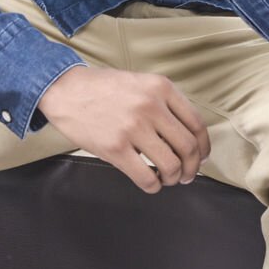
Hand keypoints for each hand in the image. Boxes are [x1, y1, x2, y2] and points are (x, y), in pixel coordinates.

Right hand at [36, 66, 209, 193]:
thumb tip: (186, 136)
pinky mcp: (115, 148)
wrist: (64, 89)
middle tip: (187, 175)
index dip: (203, 147)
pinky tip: (150, 183)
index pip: (196, 124)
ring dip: (174, 178)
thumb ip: (163, 102)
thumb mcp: (139, 82)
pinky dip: (153, 186)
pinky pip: (146, 177)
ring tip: (167, 179)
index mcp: (160, 88)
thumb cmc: (102, 88)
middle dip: (192, 168)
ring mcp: (133, 128)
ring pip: (171, 166)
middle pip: (188, 147)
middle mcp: (151, 106)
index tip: (200, 157)